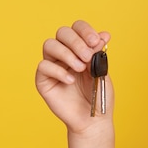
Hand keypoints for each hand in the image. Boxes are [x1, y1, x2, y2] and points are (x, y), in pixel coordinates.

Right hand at [35, 20, 112, 134]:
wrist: (94, 119)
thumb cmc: (99, 95)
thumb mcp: (102, 71)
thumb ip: (99, 54)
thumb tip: (104, 34)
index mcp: (81, 49)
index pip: (77, 28)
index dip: (85, 30)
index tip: (96, 41)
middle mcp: (66, 54)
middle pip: (62, 33)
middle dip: (76, 41)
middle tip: (88, 57)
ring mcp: (53, 65)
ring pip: (50, 45)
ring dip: (67, 54)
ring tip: (80, 68)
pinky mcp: (43, 80)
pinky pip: (43, 66)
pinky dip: (59, 71)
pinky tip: (71, 81)